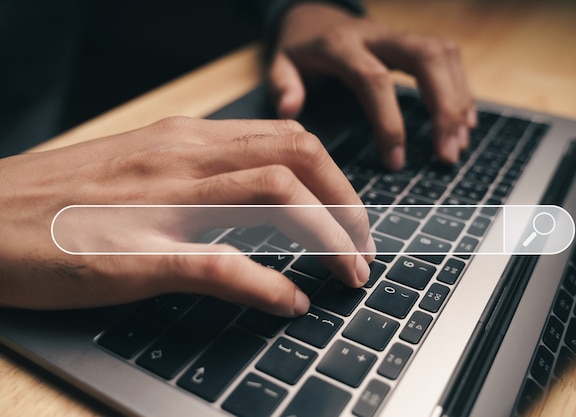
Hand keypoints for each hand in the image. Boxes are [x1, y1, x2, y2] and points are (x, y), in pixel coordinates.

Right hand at [0, 117, 373, 315]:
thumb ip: (198, 172)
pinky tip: (291, 303)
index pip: (287, 137)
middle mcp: (182, 158)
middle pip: (298, 157)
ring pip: (276, 197)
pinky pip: (224, 266)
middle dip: (347, 202)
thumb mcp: (140, 166)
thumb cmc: (60, 197)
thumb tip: (260, 197)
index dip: (335, 176)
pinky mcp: (138, 255)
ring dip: (329, 236)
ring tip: (350, 273)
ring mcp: (162, 203)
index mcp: (184, 138)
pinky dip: (269, 285)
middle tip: (364, 245)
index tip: (351, 212)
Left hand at [267, 3, 475, 168]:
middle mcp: (378, 35)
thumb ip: (282, 84)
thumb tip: (291, 110)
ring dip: (458, 100)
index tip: (396, 162)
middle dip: (444, 107)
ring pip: (443, 55)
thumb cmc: (300, 47)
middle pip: (426, 58)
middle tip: (448, 154)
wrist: (315, 14)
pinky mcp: (413, 41)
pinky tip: (465, 122)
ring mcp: (399, 35)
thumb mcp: (279, 62)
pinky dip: (461, 90)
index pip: (375, 80)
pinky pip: (448, 58)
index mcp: (342, 45)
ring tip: (459, 144)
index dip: (390, 122)